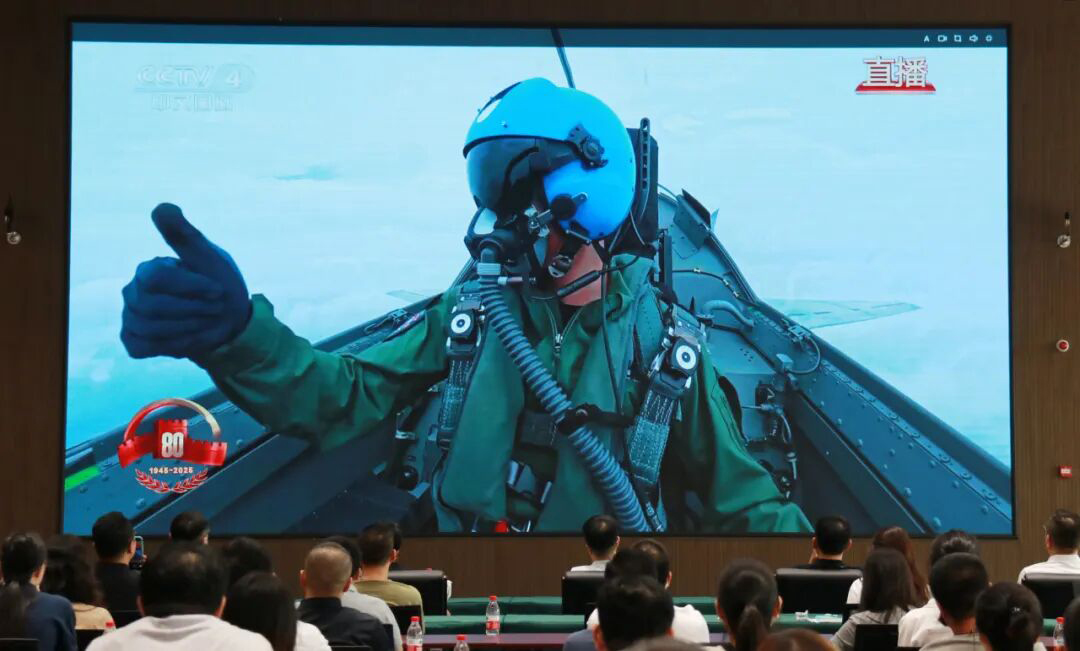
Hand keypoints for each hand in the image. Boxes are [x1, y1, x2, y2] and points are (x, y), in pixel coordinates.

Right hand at [121, 203, 250, 358]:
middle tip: (216, 309)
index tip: (218, 290)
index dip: (191, 287)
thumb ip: (185, 236)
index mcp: (150, 269)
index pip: (158, 278)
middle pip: (152, 306)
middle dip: (192, 311)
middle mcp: (134, 291)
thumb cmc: (219, 286)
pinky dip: (173, 345)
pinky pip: (144, 346)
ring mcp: (131, 316)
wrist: (229, 322)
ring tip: (206, 322)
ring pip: (149, 328)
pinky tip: (189, 337)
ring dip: (187, 328)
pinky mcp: (134, 340)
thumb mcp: (210, 258)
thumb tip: (162, 207)